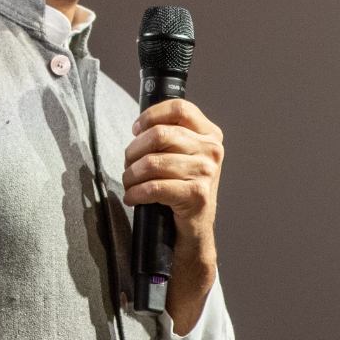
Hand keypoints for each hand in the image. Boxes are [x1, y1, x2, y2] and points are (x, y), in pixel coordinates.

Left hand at [123, 97, 223, 329]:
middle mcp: (213, 150)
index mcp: (210, 134)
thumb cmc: (180, 189)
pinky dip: (136, 193)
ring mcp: (207, 173)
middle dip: (134, 149)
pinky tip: (132, 197)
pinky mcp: (197, 195)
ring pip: (153, 162)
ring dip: (131, 175)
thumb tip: (139, 126)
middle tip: (127, 164)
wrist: (193, 232)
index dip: (151, 115)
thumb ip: (169, 135)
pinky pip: (154, 187)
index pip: (179, 108)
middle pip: (161, 134)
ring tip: (129, 183)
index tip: (136, 129)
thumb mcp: (181, 156)